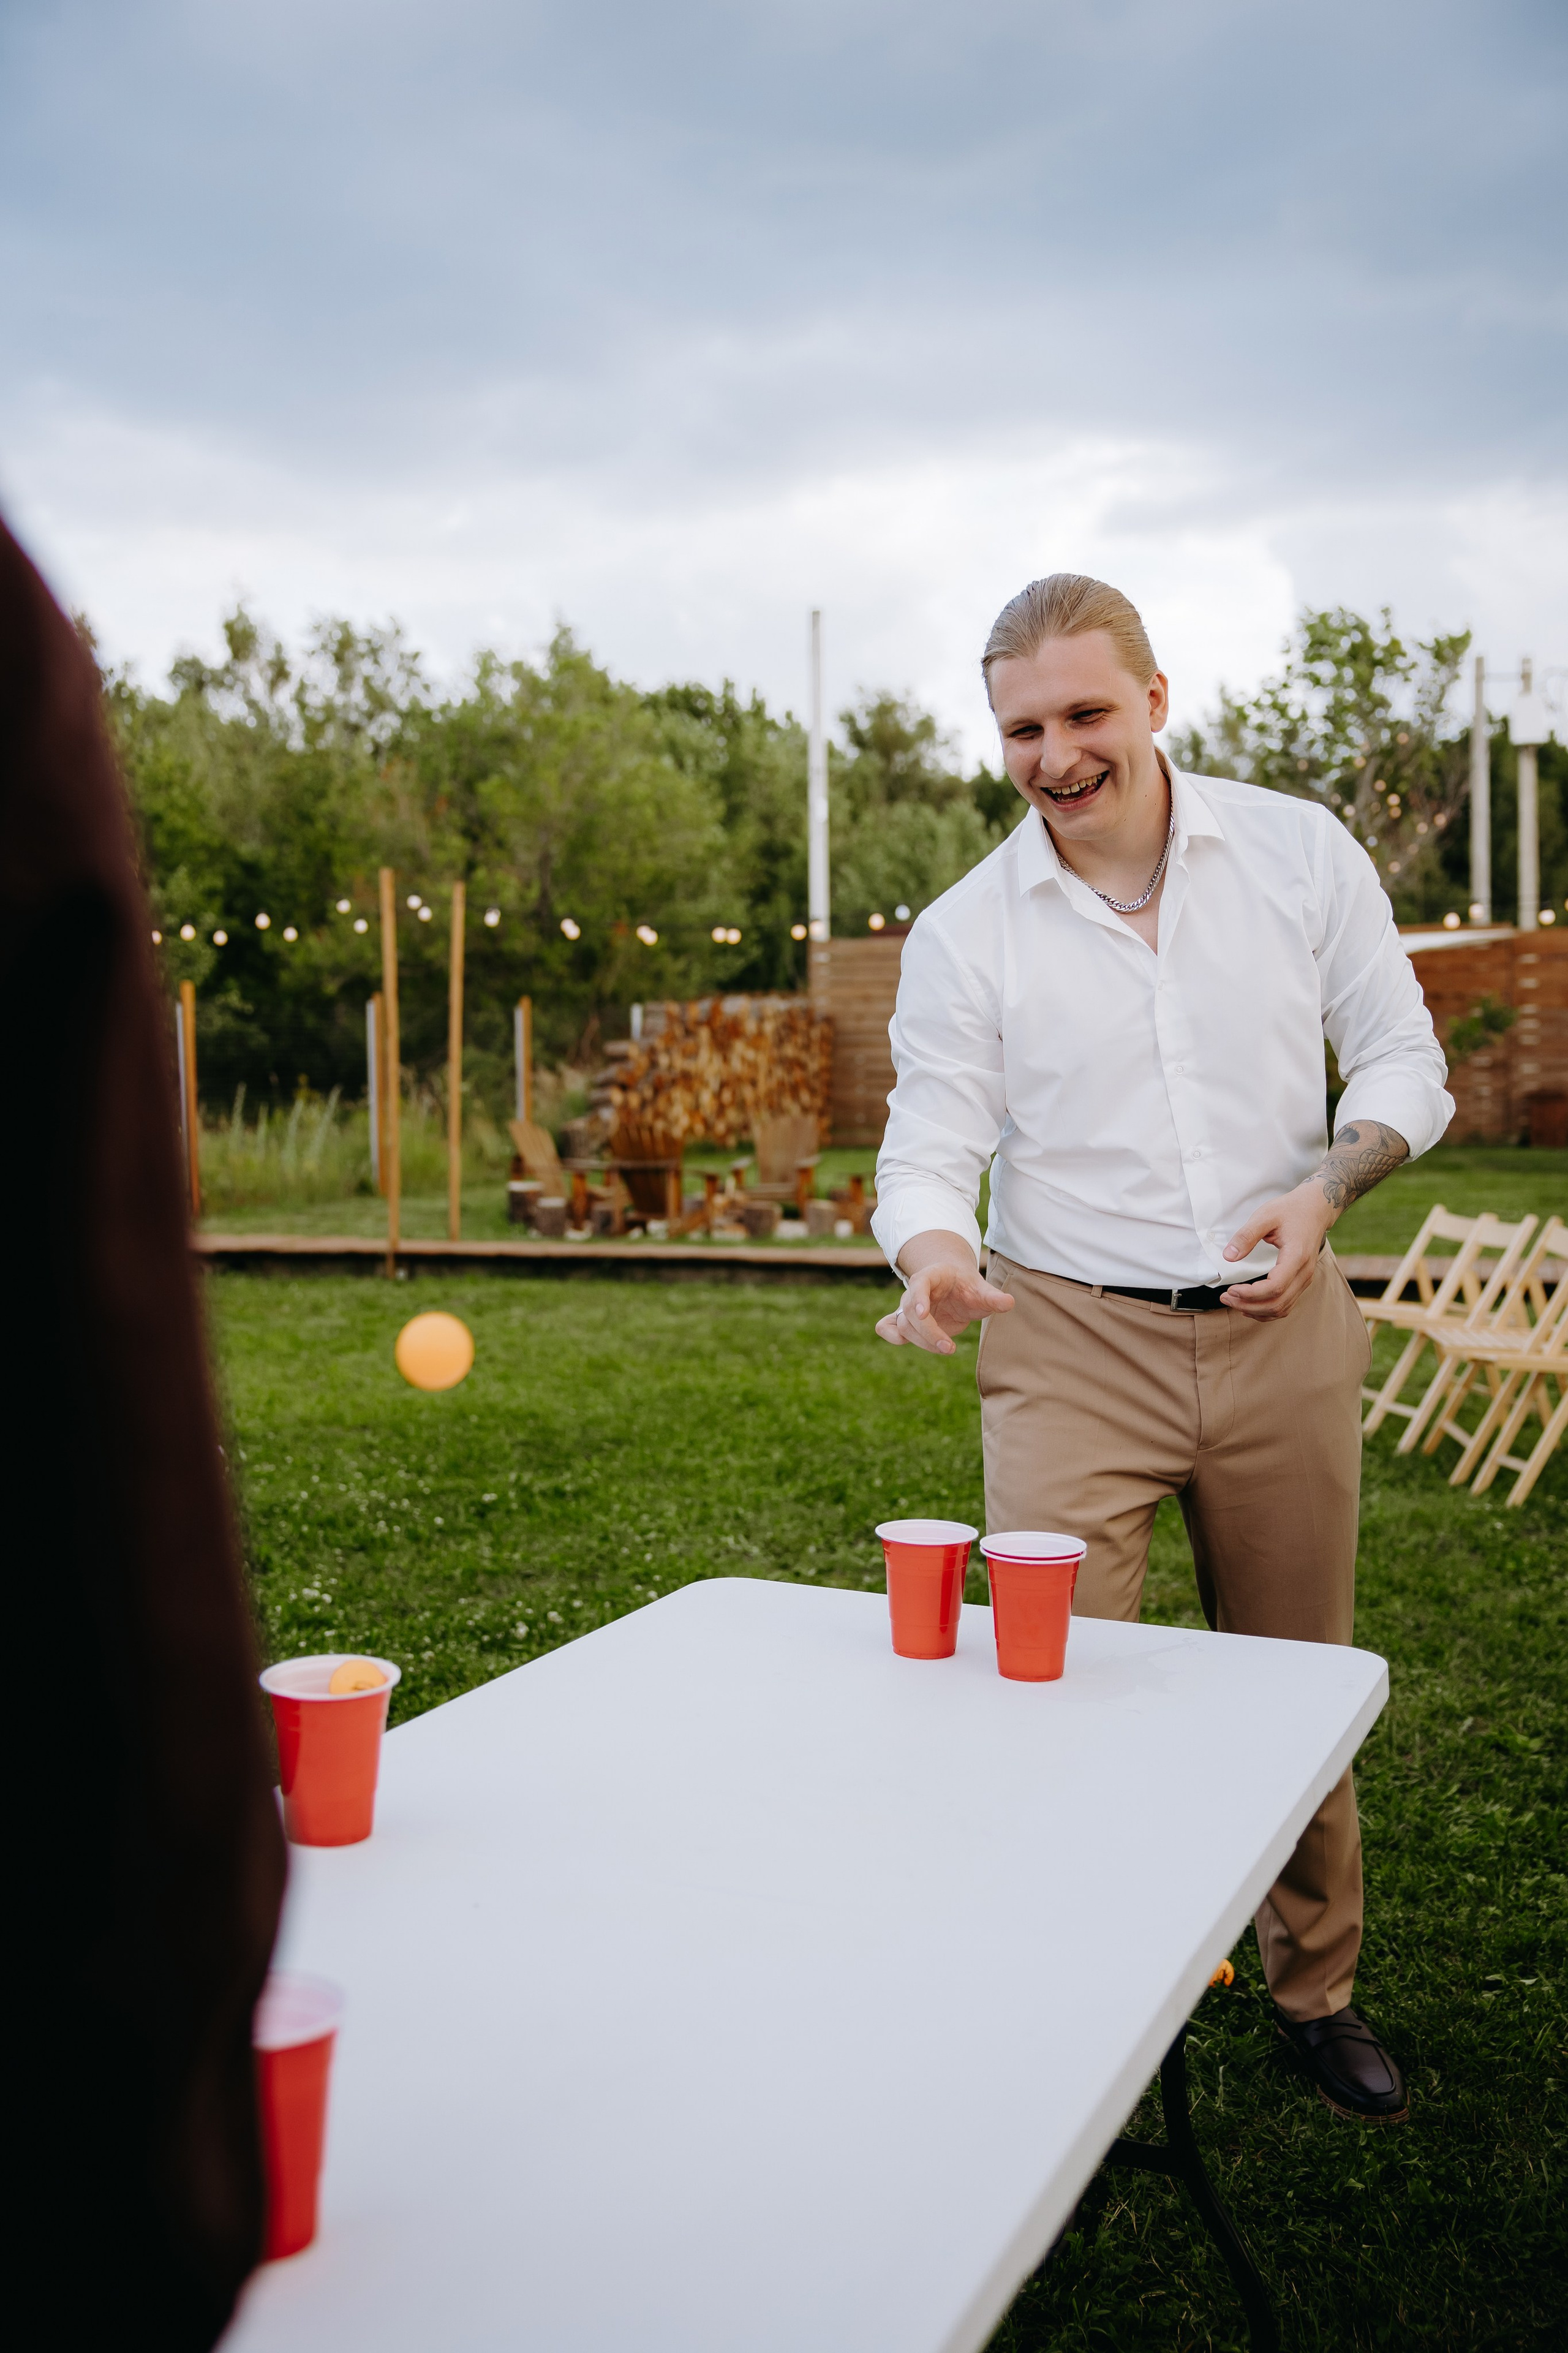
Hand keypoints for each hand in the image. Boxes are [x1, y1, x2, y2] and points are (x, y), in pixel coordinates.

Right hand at [875, 1260, 1013, 1354]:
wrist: (955, 1286)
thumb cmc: (968, 1286)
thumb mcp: (982, 1289)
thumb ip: (993, 1297)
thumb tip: (1009, 1303)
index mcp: (931, 1276)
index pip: (919, 1284)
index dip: (919, 1298)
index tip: (923, 1314)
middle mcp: (914, 1291)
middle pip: (910, 1313)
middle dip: (928, 1333)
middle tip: (950, 1348)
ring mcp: (907, 1307)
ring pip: (903, 1327)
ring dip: (922, 1342)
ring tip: (948, 1349)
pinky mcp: (905, 1322)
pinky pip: (886, 1327)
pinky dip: (890, 1336)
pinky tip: (904, 1344)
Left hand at [1220, 1180, 1335, 1320]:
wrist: (1316, 1208)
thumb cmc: (1291, 1210)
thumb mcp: (1265, 1216)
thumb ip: (1246, 1236)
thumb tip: (1228, 1257)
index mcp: (1297, 1256)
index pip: (1274, 1287)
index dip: (1251, 1294)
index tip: (1231, 1290)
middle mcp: (1304, 1272)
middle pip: (1277, 1303)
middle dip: (1248, 1305)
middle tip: (1226, 1298)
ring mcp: (1305, 1279)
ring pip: (1282, 1308)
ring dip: (1256, 1310)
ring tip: (1233, 1302)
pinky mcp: (1302, 1281)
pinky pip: (1286, 1304)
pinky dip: (1267, 1310)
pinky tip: (1250, 1306)